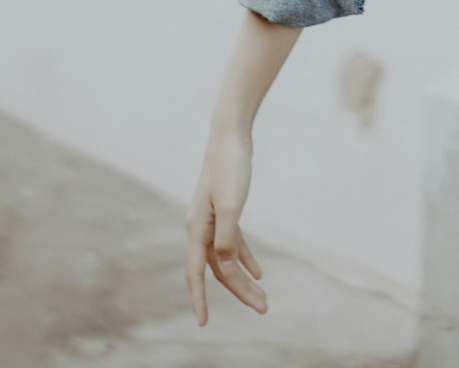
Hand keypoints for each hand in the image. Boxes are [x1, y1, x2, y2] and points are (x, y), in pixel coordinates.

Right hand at [185, 127, 267, 324]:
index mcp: (196, 228)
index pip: (195, 273)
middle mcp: (200, 228)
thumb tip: (224, 267)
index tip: (203, 323)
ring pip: (226, 259)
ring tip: (263, 299)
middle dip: (238, 292)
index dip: (199, 299)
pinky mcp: (225, 211)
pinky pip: (233, 243)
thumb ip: (226, 238)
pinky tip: (258, 272)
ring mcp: (212, 220)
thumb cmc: (230, 167)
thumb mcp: (231, 204)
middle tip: (263, 309)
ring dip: (244, 279)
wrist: (230, 135)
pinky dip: (244, 258)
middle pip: (217, 270)